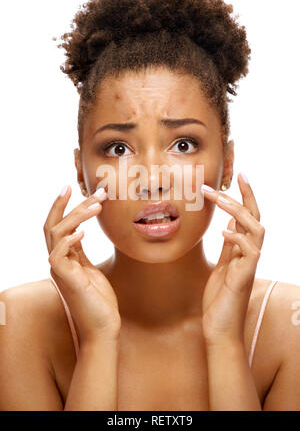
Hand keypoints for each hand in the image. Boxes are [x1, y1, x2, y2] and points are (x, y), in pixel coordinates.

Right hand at [44, 186, 120, 343]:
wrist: (102, 328)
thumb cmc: (99, 301)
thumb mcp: (90, 270)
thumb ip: (81, 253)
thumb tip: (80, 233)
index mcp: (64, 258)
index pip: (57, 226)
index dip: (62, 206)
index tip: (72, 187)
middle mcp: (58, 261)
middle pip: (54, 225)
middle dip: (70, 204)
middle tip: (95, 191)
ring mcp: (59, 270)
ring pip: (56, 234)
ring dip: (76, 216)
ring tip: (97, 205)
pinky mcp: (65, 279)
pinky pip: (58, 254)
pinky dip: (69, 239)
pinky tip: (84, 231)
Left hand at [201, 173, 264, 345]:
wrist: (219, 329)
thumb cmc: (220, 299)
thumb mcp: (222, 267)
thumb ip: (228, 248)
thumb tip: (228, 227)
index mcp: (242, 250)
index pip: (248, 218)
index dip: (245, 196)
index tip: (238, 176)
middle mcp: (249, 254)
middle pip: (255, 218)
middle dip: (247, 195)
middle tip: (236, 175)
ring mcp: (248, 265)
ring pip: (256, 230)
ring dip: (239, 211)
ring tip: (220, 197)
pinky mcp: (244, 277)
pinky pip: (250, 252)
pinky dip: (237, 238)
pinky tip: (223, 231)